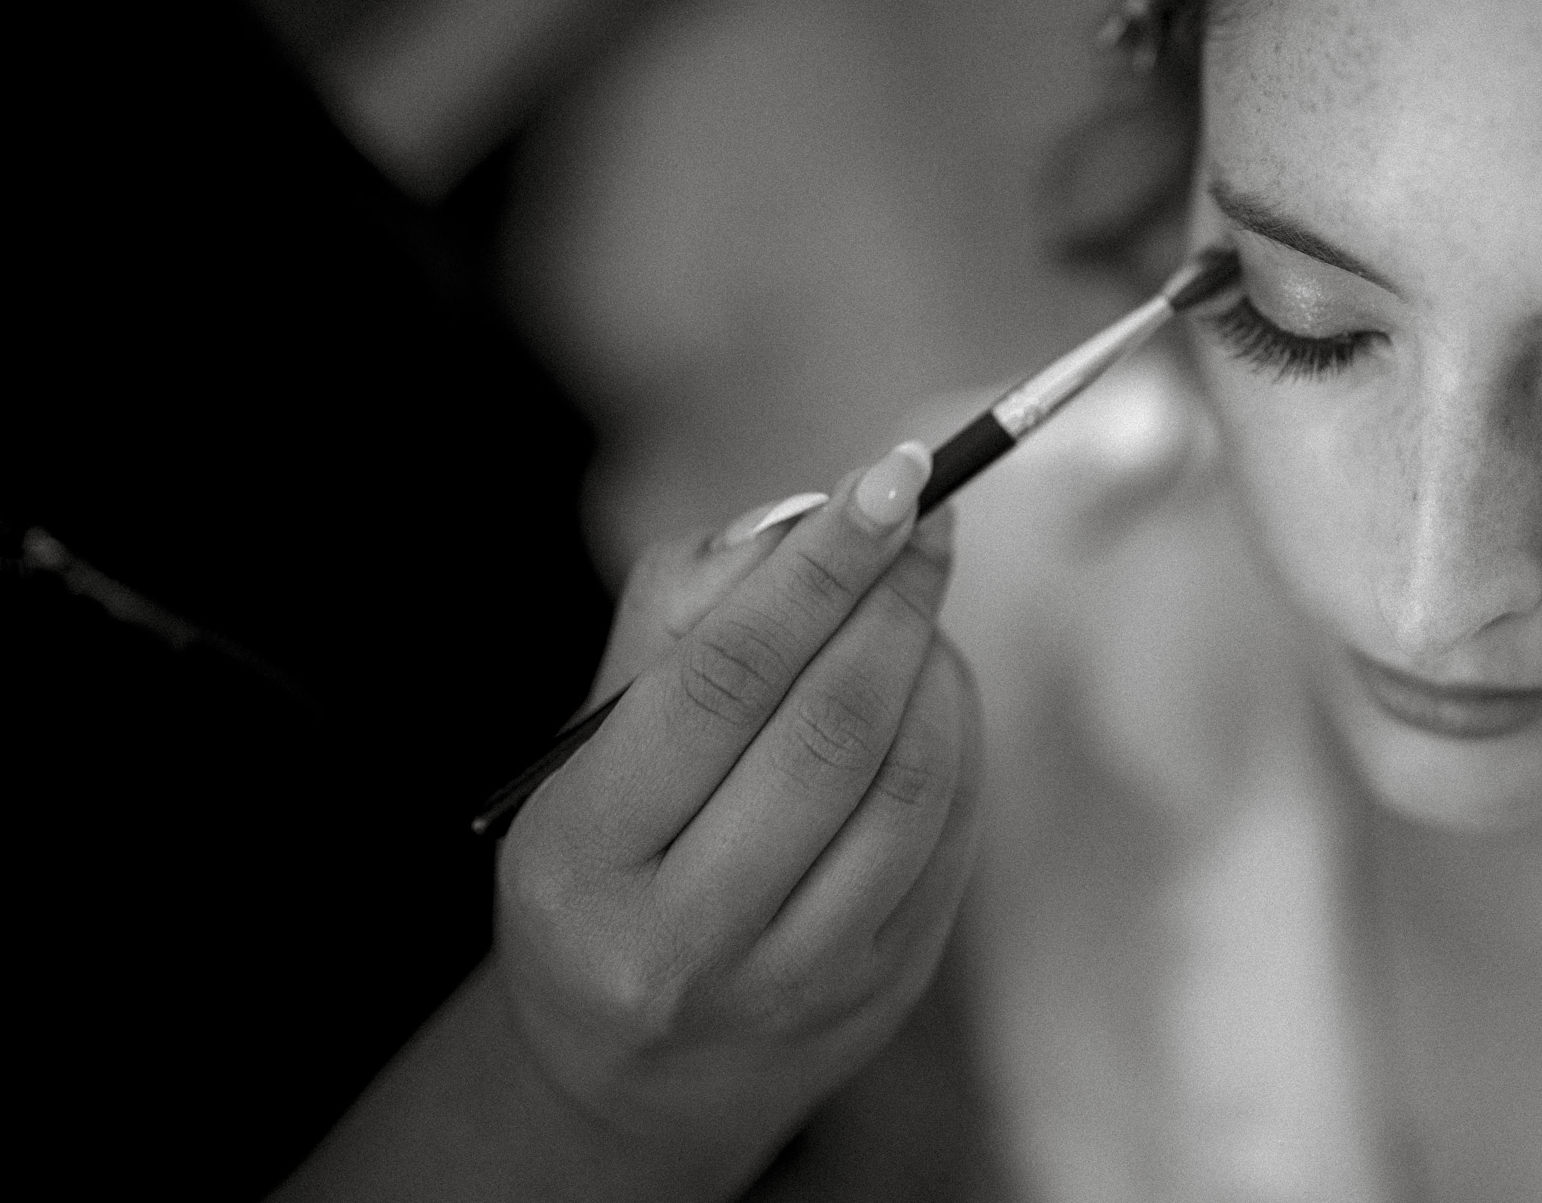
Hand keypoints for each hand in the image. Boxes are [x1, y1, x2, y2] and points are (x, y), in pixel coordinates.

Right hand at [492, 441, 981, 1193]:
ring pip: (908, 786)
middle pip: (831, 731)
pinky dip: (959, 737)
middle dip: (894, 600)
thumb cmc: (612, 859)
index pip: (724, 680)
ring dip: (936, 664)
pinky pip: (948, 836)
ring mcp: (792, 982)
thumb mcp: (593, 748)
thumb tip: (812, 516)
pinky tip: (936, 684)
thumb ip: (683, 617)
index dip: (818, 568)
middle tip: (927, 514)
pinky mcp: (880, 994)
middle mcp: (682, 939)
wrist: (636, 1064)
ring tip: (919, 599)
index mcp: (582, 856)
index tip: (890, 477)